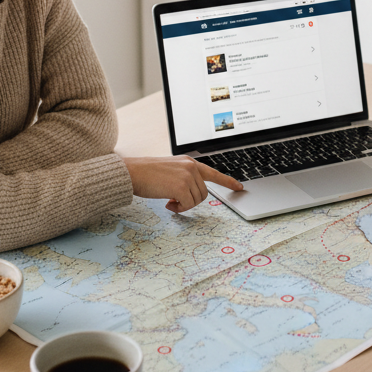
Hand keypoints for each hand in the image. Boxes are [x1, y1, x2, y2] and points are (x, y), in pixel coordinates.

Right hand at [122, 156, 242, 212]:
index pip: (213, 172)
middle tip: (174, 200)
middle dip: (190, 200)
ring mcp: (187, 176)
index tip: (240, 187)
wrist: (132, 172)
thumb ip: (184, 177)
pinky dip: (179, 209)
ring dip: (184, 205)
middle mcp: (191, 167)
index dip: (227, 181)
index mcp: (189, 162)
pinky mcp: (181, 187)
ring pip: (197, 200)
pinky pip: (188, 205)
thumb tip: (192, 194)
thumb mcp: (170, 170)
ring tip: (169, 200)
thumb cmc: (146, 174)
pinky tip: (168, 204)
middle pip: (203, 193)